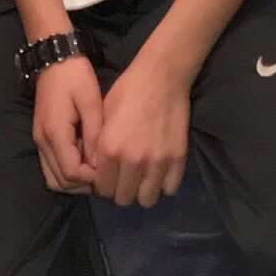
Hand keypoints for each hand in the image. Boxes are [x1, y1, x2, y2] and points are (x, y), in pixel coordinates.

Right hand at [33, 55, 103, 193]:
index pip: (71, 173)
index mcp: (55, 133)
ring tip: (96, 171)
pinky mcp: (41, 138)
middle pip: (59, 182)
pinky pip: (51, 167)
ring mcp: (39, 141)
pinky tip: (85, 161)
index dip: (91, 178)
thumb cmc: (75, 76)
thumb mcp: (91, 102)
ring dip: (74, 181)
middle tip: (105, 177)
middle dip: (82, 185)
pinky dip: (67, 171)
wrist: (54, 58)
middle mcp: (42, 142)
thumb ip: (94, 135)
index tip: (110, 172)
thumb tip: (99, 164)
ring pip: (53, 178)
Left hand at [93, 55, 191, 207]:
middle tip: (126, 176)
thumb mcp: (103, 114)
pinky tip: (160, 171)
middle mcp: (132, 161)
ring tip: (143, 177)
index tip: (109, 176)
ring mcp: (157, 162)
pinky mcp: (178, 158)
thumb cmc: (128, 90)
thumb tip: (97, 170)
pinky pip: (169, 189)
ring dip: (143, 190)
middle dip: (122, 190)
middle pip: (123, 198)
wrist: (162, 75)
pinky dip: (164, 183)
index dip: (104, 184)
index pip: (102, 189)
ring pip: (147, 200)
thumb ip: (99, 146)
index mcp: (109, 149)